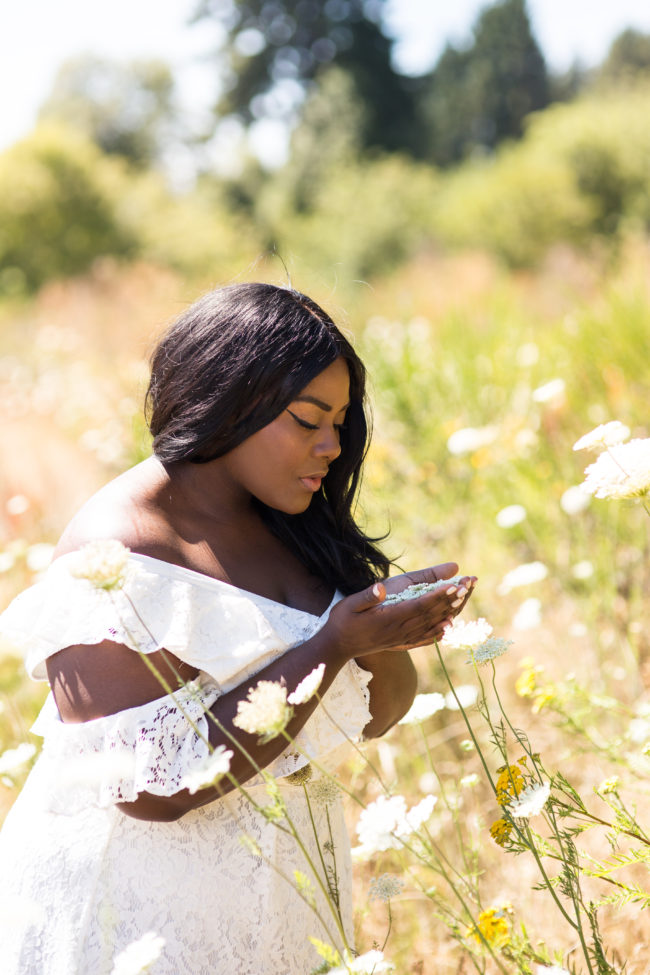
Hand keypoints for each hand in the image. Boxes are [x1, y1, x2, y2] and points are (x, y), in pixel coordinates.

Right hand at [325, 563, 476, 659]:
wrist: (337, 647)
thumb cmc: (342, 621)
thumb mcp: (348, 605)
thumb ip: (366, 597)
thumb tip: (381, 588)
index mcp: (389, 618)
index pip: (419, 605)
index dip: (438, 596)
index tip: (454, 585)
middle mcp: (399, 630)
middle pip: (431, 614)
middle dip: (451, 599)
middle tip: (469, 584)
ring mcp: (401, 639)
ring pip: (431, 625)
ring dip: (449, 611)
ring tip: (465, 598)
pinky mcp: (400, 643)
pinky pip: (423, 639)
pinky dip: (438, 632)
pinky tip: (448, 627)